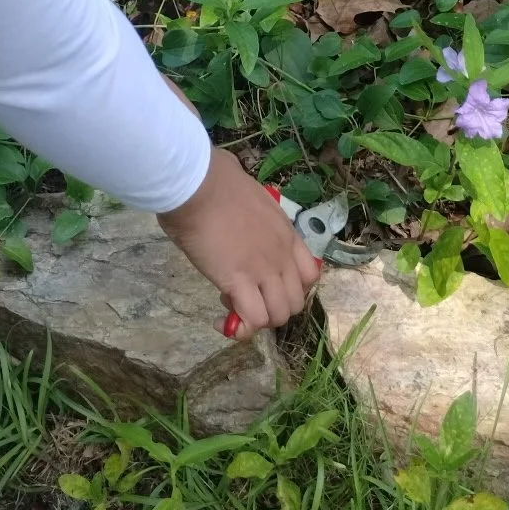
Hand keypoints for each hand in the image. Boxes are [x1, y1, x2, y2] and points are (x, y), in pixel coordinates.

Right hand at [161, 147, 321, 338]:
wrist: (198, 185)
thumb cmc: (216, 180)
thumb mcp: (252, 196)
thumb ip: (254, 208)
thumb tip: (237, 187)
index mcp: (286, 234)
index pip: (310, 275)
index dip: (290, 287)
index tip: (267, 283)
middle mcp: (282, 256)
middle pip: (295, 302)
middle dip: (273, 307)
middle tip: (247, 295)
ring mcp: (263, 270)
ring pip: (278, 315)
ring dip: (258, 319)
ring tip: (234, 306)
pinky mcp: (239, 282)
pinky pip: (253, 319)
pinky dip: (241, 328)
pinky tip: (224, 322)